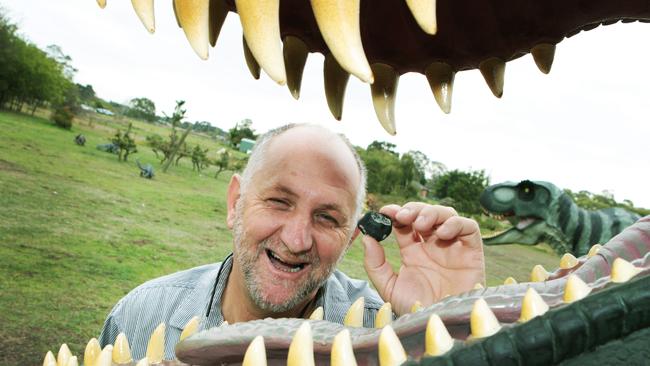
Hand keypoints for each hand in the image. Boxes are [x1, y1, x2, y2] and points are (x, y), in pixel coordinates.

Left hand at [362, 203, 484, 315]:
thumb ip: (376, 264)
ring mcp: (452, 246)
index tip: (384, 211)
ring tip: (420, 224)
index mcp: (413, 251)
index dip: (395, 212)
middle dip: (413, 209)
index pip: (404, 222)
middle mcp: (432, 245)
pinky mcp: (472, 252)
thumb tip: (367, 237)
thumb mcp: (390, 288)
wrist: (442, 326)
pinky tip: (441, 234)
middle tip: (402, 216)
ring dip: (431, 213)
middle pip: (424, 213)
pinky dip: (455, 223)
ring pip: (446, 214)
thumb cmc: (417, 309)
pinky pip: (469, 227)